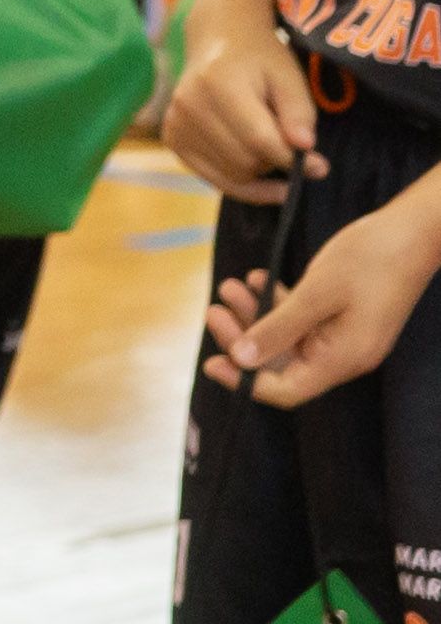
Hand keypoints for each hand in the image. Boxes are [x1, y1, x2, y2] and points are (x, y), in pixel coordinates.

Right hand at [168, 8, 325, 201]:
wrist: (218, 42)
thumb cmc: (260, 59)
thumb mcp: (289, 77)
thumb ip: (300, 113)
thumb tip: (305, 149)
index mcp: (218, 83)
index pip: (259, 140)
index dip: (293, 159)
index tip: (319, 165)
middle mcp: (189, 105)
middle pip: (245, 162)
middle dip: (276, 163)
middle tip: (290, 148)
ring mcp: (176, 123)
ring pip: (231, 176)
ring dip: (259, 172)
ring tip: (267, 146)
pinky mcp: (172, 138)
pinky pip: (214, 179)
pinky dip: (240, 180)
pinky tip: (253, 163)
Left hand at [207, 177, 440, 406]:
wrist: (413, 232)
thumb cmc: (369, 259)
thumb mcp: (316, 292)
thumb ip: (278, 328)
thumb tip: (241, 360)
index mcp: (342, 359)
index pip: (287, 390)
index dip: (246, 382)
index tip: (211, 363)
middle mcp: (344, 355)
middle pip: (283, 364)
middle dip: (243, 339)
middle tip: (213, 309)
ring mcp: (345, 335)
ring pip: (288, 337)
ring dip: (256, 314)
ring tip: (229, 285)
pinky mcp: (344, 316)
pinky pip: (302, 319)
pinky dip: (277, 301)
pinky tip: (257, 277)